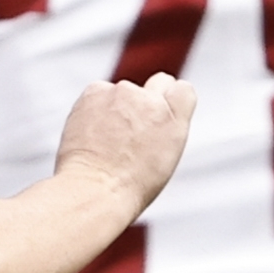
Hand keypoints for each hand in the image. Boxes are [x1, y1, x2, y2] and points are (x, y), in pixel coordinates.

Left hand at [56, 68, 192, 202]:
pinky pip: (98, 93)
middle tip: (130, 130)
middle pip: (155, 84)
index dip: (170, 102)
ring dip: (116, 107)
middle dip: (145, 101)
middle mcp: (151, 100)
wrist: (96, 188)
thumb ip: (165, 127)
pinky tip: (91, 132)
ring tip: (106, 140)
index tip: (159, 115)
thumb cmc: (130, 184)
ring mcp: (123, 93)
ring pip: (122, 92)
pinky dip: (94, 107)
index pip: (182, 90)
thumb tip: (156, 114)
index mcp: (175, 119)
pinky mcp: (96, 91)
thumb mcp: (165, 158)